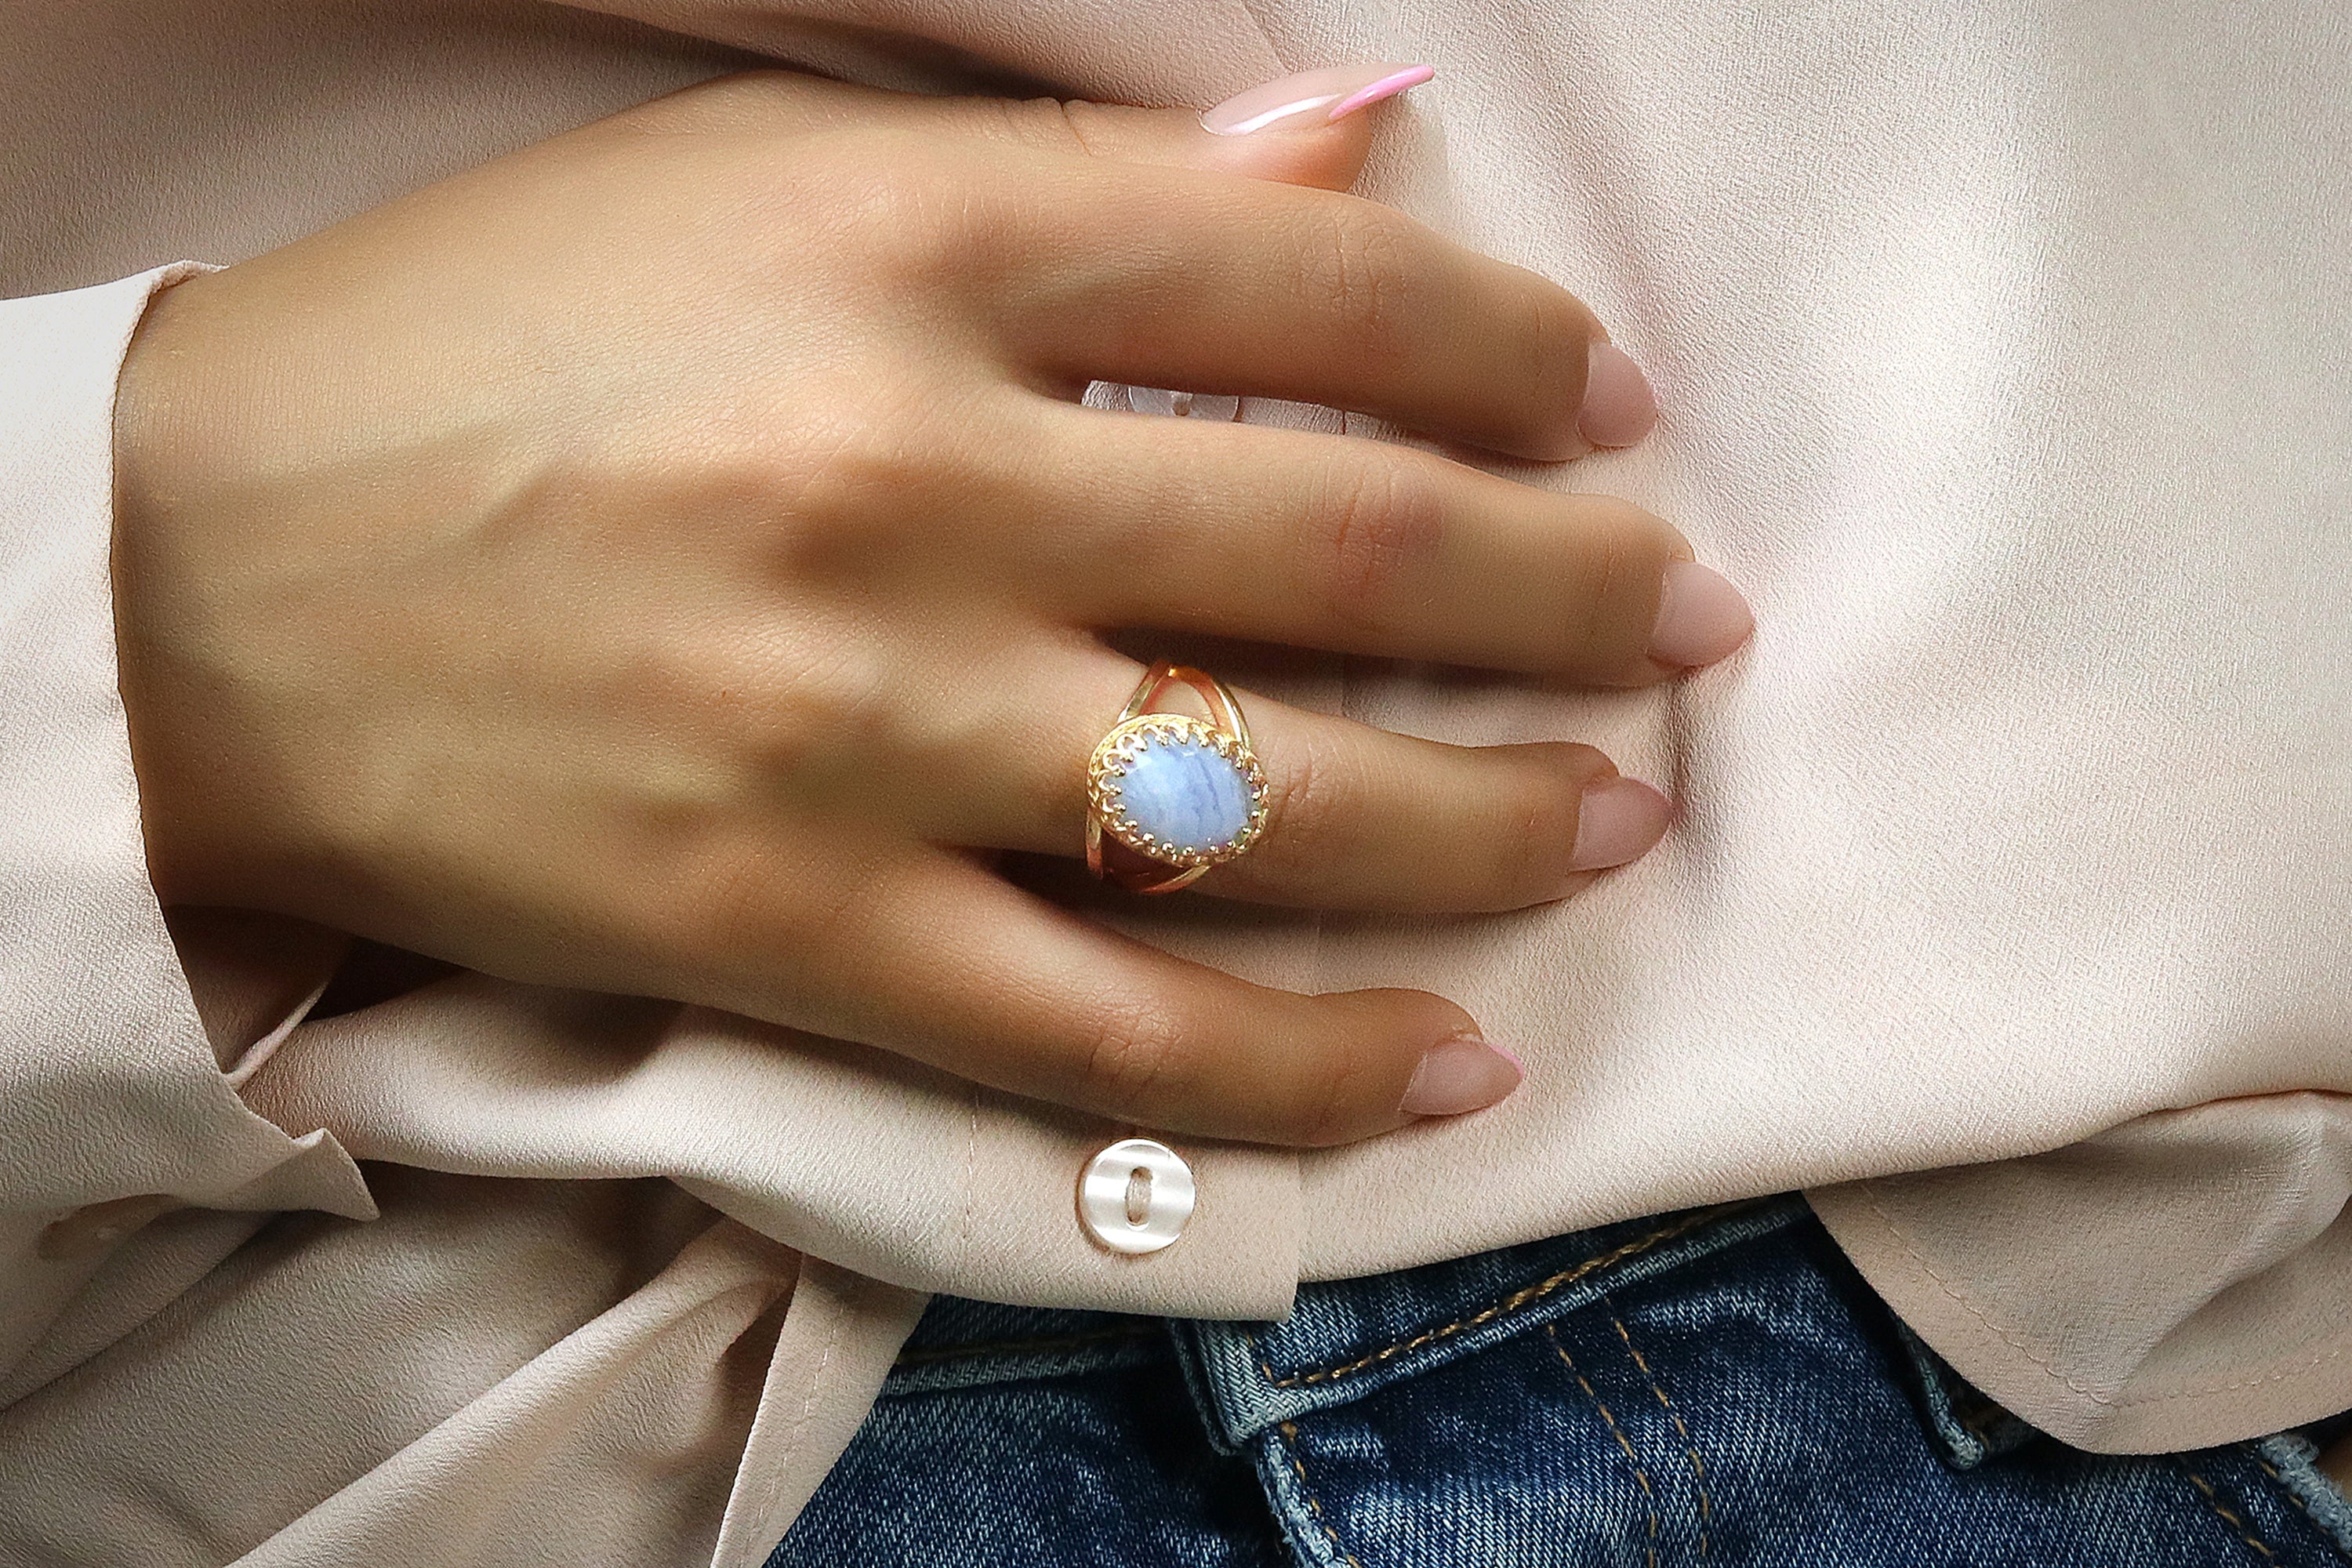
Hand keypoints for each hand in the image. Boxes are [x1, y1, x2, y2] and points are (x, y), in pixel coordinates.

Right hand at [111, 69, 1748, 1145]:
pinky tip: (1457, 1055)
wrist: (195, 583)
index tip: (1601, 404)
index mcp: (903, 254)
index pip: (1312, 279)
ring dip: (1499, 816)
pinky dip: (1313, 1059)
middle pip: (1346, 545)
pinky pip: (1117, 1028)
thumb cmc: (479, 351)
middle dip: (1572, 591)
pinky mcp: (799, 935)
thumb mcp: (753, 179)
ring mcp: (860, 734)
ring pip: (1274, 804)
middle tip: (1688, 623)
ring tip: (1617, 816)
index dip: (1508, 343)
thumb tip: (1349, 146)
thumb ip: (1073, 175)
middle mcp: (907, 487)